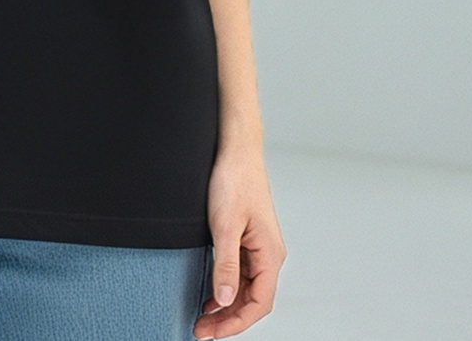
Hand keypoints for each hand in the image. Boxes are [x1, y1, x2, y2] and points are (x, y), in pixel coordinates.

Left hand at [193, 143, 285, 337]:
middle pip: (253, 300)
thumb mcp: (224, 225)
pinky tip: (211, 295)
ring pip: (247, 288)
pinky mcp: (247, 238)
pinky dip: (227, 288)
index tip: (212, 332)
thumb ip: (226, 265)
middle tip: (201, 330)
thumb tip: (225, 300)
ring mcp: (258, 246)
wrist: (235, 149)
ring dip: (227, 306)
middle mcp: (268, 254)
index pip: (258, 304)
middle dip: (228, 319)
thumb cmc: (235, 179)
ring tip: (203, 318)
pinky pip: (240, 273)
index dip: (235, 323)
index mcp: (270, 254)